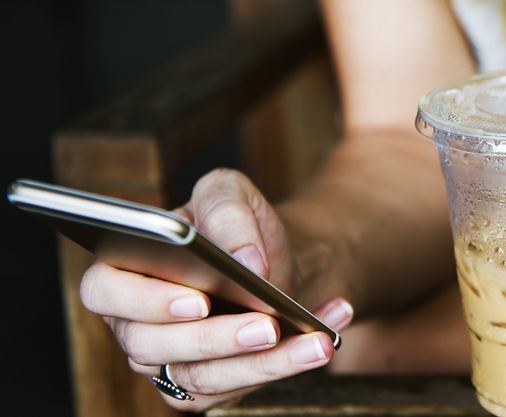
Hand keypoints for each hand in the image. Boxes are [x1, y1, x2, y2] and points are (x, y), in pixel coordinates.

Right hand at [78, 169, 353, 409]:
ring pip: (203, 377)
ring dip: (265, 363)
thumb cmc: (237, 227)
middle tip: (267, 325)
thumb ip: (228, 211)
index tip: (198, 300)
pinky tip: (325, 338)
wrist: (275, 260)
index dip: (145, 300)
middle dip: (217, 338)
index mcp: (123, 271)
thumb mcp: (230, 194)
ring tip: (315, 342)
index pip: (105, 292)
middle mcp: (135, 324)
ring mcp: (168, 362)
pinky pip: (240, 388)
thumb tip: (245, 260)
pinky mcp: (205, 388)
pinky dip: (289, 364)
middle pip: (155, 346)